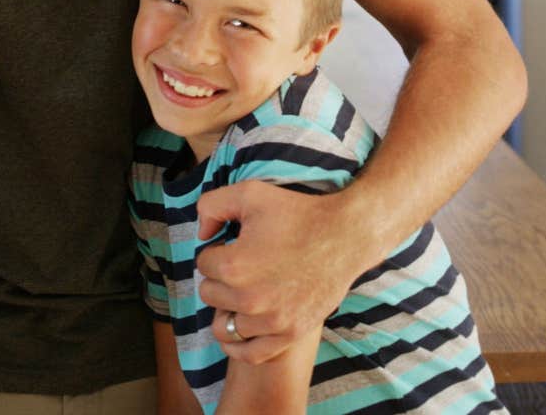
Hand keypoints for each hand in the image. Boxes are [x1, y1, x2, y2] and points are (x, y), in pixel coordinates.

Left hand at [195, 181, 372, 364]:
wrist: (345, 236)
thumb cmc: (298, 213)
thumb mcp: (249, 193)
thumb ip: (210, 205)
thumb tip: (200, 234)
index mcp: (234, 266)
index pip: (202, 264)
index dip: (216, 251)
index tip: (234, 245)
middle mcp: (249, 299)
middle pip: (209, 294)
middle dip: (220, 278)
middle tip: (243, 266)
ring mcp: (271, 321)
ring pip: (224, 324)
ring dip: (229, 308)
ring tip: (244, 292)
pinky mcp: (290, 333)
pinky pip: (249, 354)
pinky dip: (237, 346)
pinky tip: (238, 329)